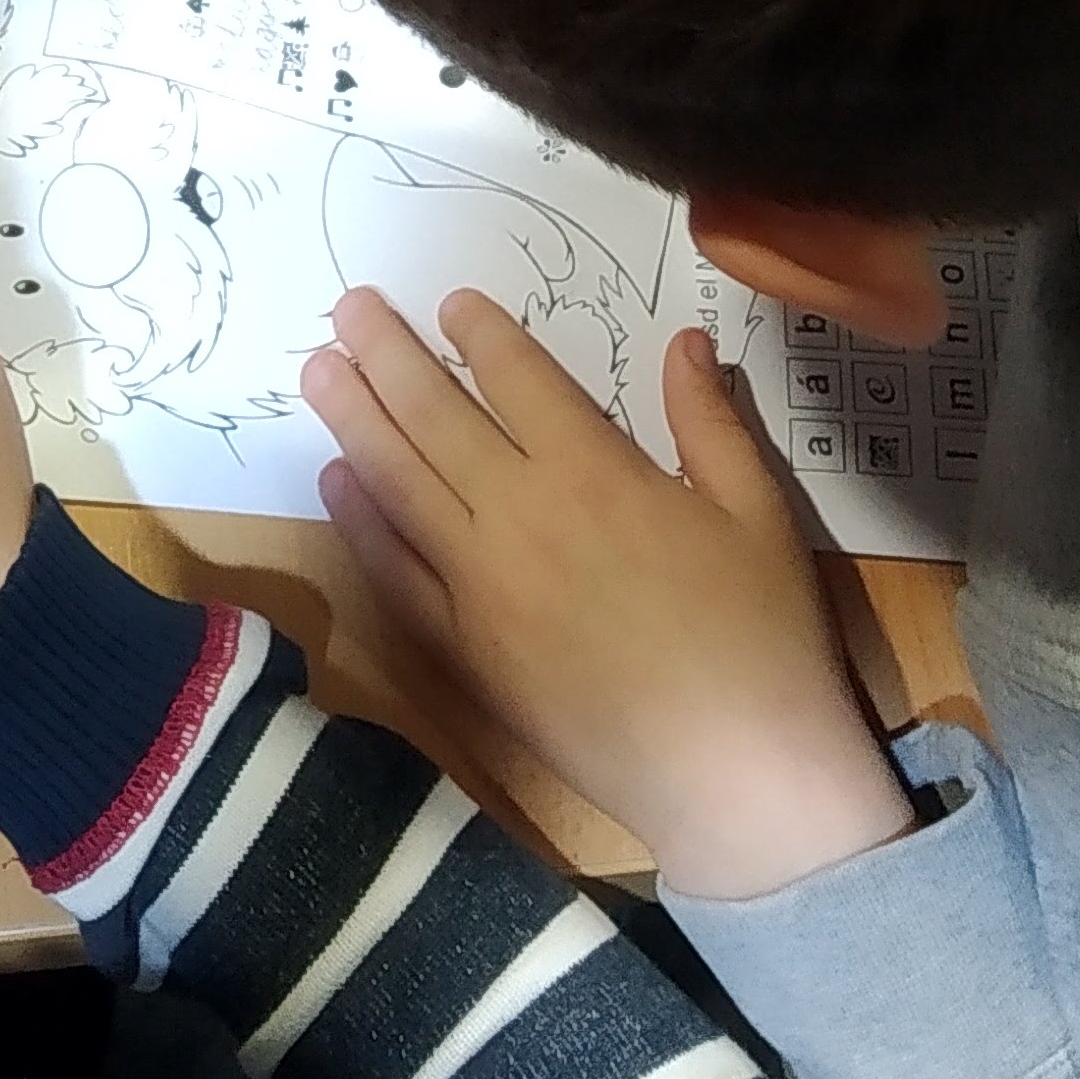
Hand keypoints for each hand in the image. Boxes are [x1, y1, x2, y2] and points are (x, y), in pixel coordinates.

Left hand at [305, 288, 911, 900]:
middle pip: (435, 415)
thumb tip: (684, 339)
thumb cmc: (761, 637)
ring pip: (398, 483)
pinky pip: (396, 572)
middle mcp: (520, 516)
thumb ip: (710, 418)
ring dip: (354, 420)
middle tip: (347, 307)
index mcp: (595, 472)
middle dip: (387, 353)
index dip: (479, 333)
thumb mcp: (758, 511)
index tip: (449, 302)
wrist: (733, 776)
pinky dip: (360, 521)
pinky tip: (336, 482)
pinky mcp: (464, 650)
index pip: (517, 378)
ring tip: (318, 370)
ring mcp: (480, 586)